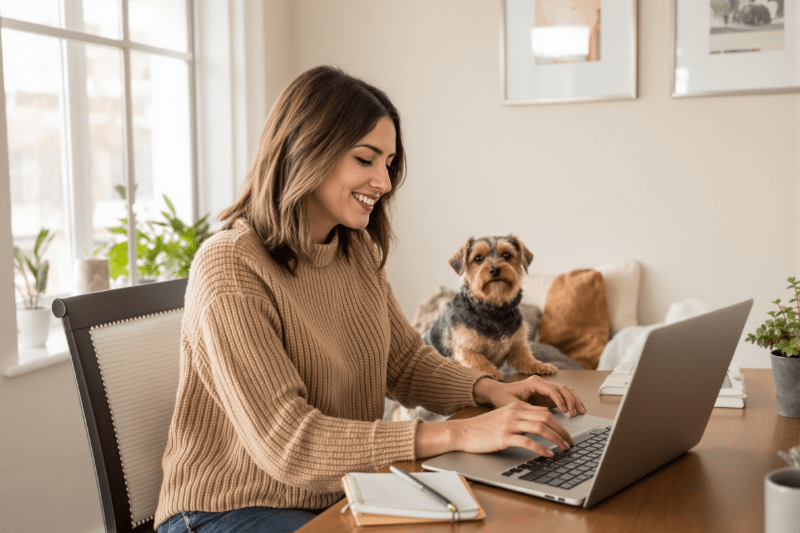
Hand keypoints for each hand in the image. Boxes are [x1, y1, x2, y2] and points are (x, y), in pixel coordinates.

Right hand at [451, 402, 575, 456]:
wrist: (463, 432)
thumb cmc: (483, 427)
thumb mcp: (503, 417)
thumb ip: (520, 418)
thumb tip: (540, 424)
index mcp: (516, 406)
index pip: (544, 411)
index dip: (559, 423)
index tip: (566, 434)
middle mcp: (514, 412)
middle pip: (546, 417)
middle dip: (562, 430)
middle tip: (571, 441)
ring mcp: (509, 424)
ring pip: (540, 428)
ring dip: (556, 439)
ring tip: (564, 448)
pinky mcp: (504, 437)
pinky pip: (528, 442)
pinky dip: (541, 448)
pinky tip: (548, 454)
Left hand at [473, 376, 586, 416]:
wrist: (497, 392)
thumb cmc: (502, 396)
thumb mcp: (512, 404)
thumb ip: (526, 409)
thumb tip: (540, 417)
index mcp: (534, 382)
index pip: (552, 390)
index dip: (560, 400)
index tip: (565, 412)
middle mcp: (542, 383)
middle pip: (563, 388)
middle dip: (571, 400)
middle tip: (575, 413)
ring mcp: (546, 388)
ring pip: (566, 390)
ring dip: (575, 400)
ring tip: (580, 412)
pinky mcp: (547, 395)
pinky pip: (563, 395)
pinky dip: (571, 401)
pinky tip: (576, 411)